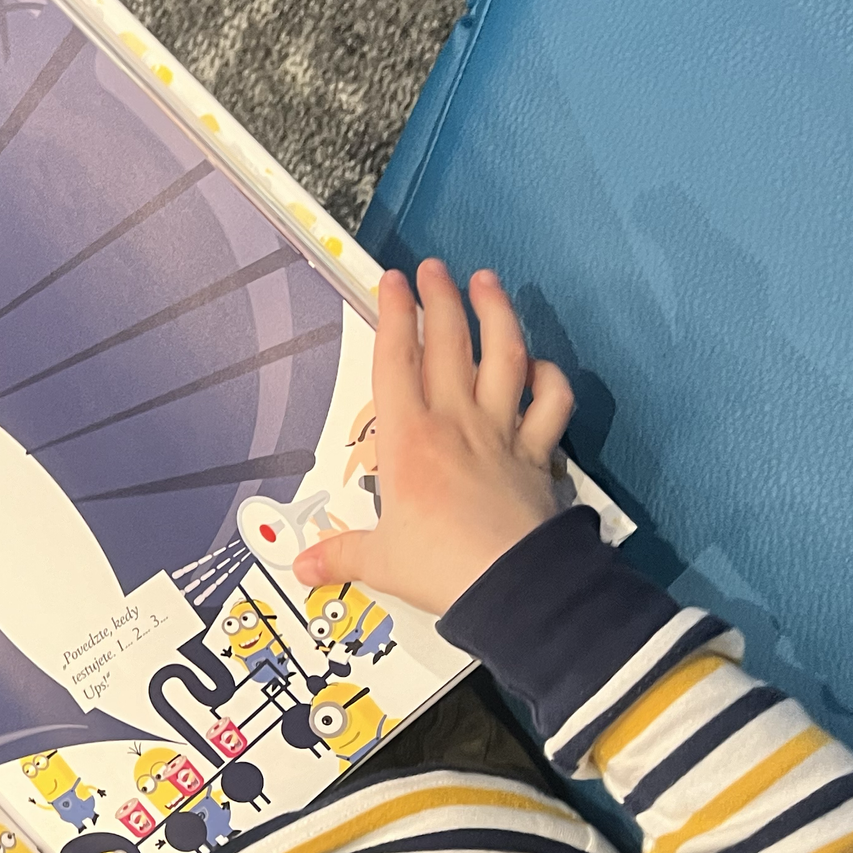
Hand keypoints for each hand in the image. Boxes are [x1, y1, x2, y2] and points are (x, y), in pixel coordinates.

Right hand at [292, 258, 574, 615]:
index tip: (391, 280)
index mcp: (407, 440)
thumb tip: (302, 568)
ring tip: (487, 282)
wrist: (513, 585)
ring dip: (496, 314)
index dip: (392, 314)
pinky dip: (549, 378)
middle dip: (439, 298)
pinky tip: (540, 364)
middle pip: (448, 343)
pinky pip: (551, 404)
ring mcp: (501, 433)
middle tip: (433, 267)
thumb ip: (341, 556)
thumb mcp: (380, 562)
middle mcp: (454, 423)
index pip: (395, 361)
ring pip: (504, 356)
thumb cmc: (440, 568)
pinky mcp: (538, 453)